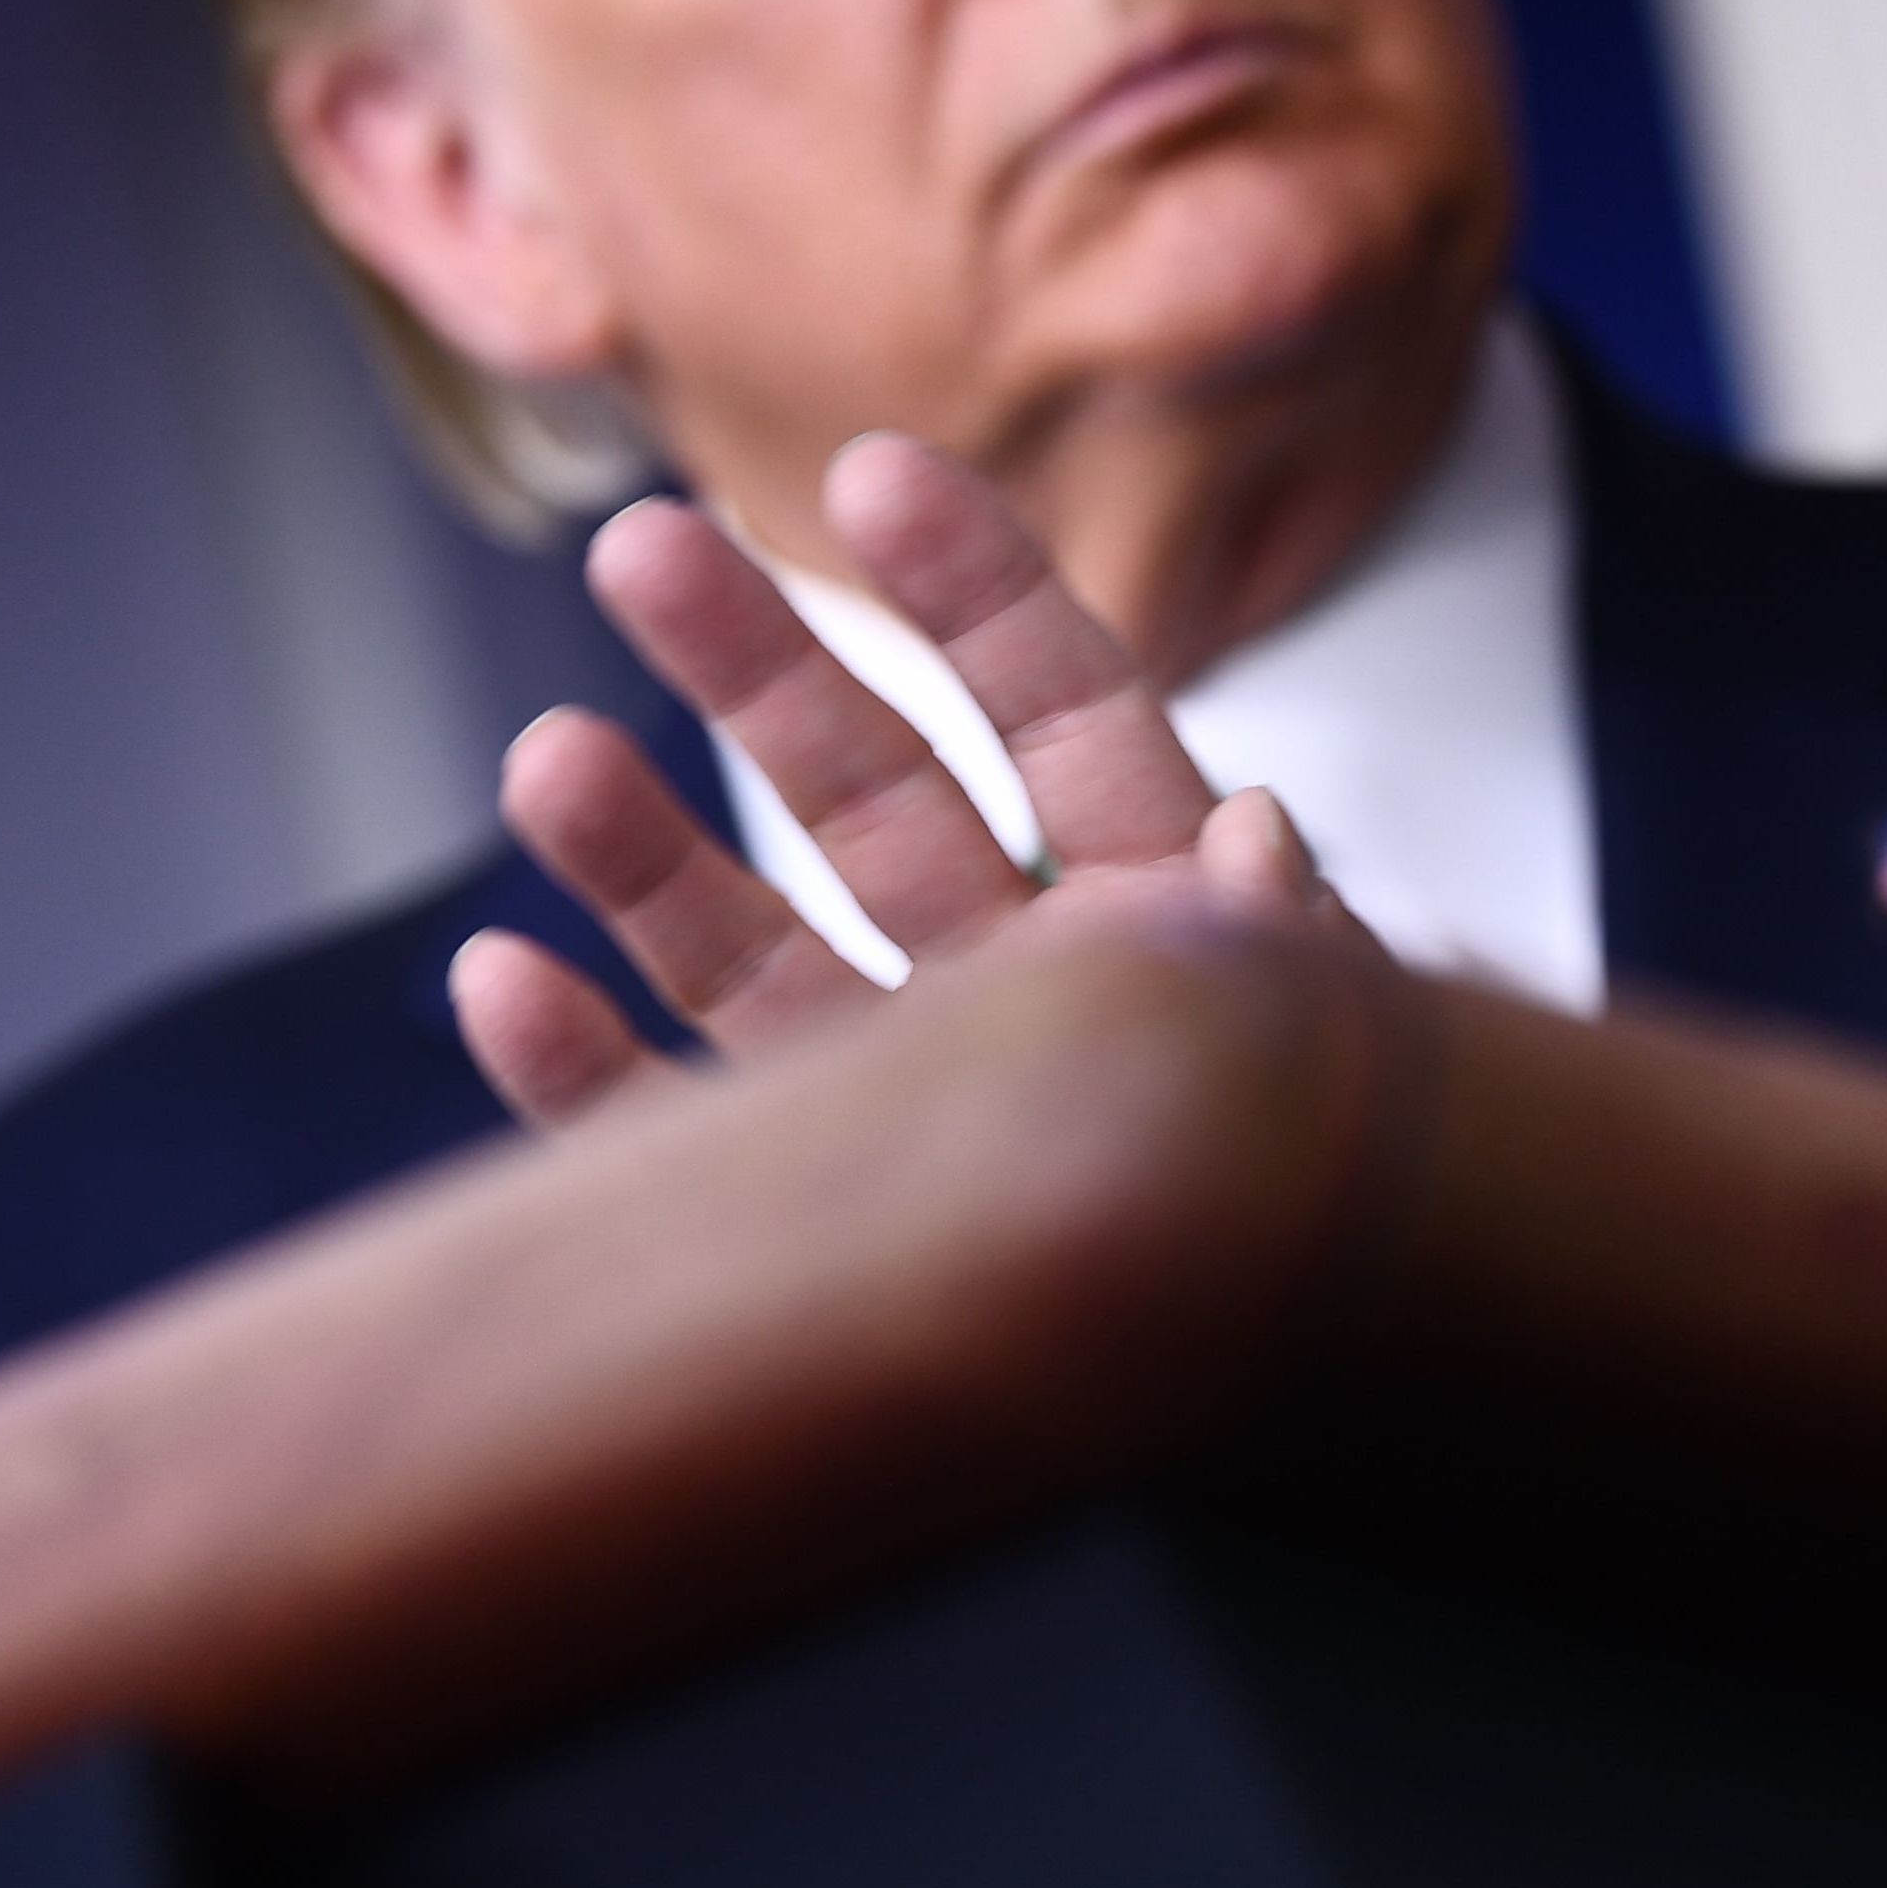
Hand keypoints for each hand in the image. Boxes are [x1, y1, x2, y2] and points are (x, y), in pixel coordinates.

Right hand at [449, 431, 1348, 1129]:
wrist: (1355, 1417)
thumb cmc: (1379, 1204)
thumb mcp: (1362, 1064)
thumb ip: (1294, 951)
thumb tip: (1256, 833)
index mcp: (1157, 891)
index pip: (1059, 703)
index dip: (973, 586)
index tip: (871, 470)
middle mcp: (1017, 969)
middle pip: (871, 789)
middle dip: (759, 668)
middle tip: (641, 544)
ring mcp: (908, 1088)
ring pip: (752, 945)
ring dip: (644, 853)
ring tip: (546, 755)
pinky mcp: (825, 1218)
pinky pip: (684, 1138)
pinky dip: (586, 1069)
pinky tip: (507, 980)